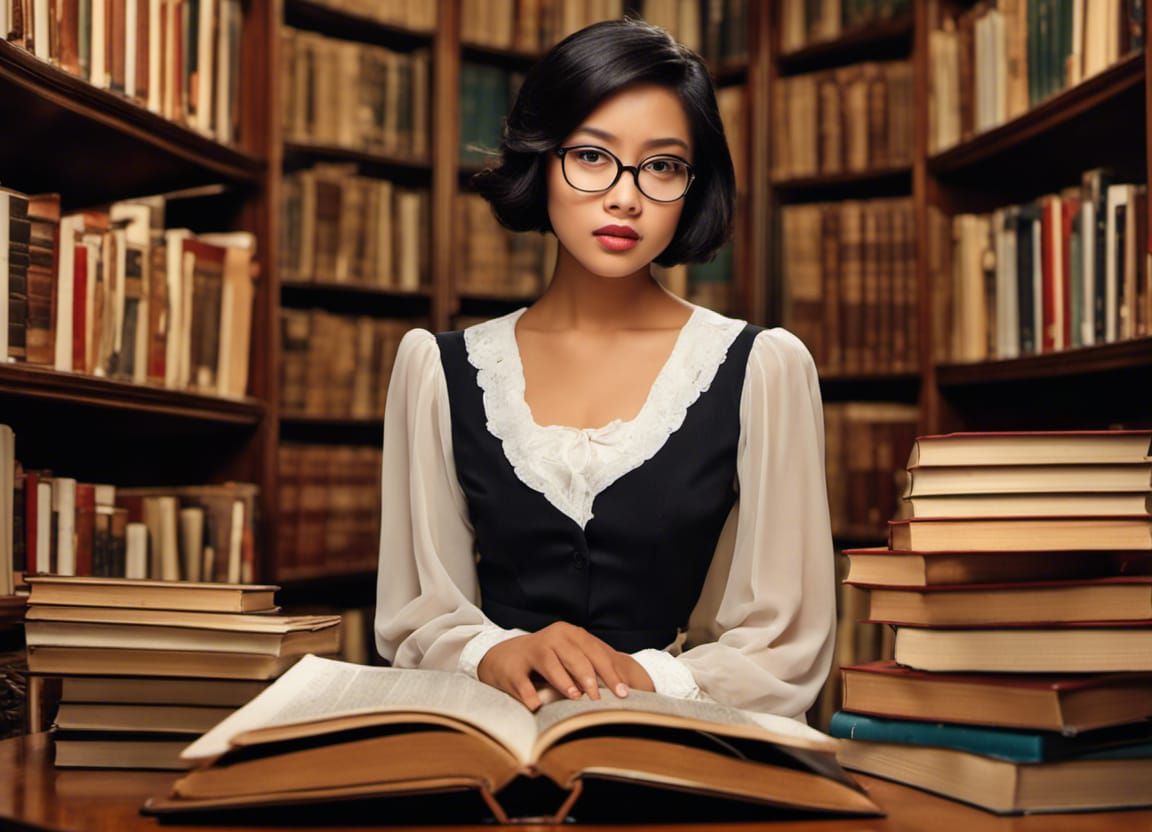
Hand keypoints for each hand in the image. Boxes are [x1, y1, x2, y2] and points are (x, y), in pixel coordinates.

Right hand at [477, 622, 654, 709]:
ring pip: (551, 664)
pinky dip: (529, 694)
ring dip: (564, 682)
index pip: (595, 652)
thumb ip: (592, 665)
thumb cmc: (549, 660)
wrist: (507, 657)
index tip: (623, 693)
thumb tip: (624, 686)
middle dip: (591, 679)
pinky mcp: (513, 667)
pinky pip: (522, 682)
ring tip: (576, 698)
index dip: (610, 673)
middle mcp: (553, 637)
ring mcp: (532, 650)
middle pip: (576, 657)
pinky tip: (537, 705)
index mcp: (571, 634)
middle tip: (601, 699)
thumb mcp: (571, 655)